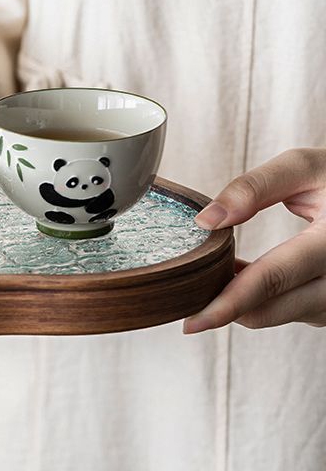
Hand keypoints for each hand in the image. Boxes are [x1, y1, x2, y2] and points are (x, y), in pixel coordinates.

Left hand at [183, 148, 325, 332]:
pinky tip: (241, 277)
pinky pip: (296, 309)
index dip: (229, 302)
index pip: (273, 277)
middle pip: (276, 307)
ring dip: (246, 302)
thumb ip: (253, 188)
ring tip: (216, 273)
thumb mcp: (302, 167)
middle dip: (227, 308)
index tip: (192, 320)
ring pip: (285, 313)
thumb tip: (206, 221)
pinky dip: (266, 298)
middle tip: (186, 299)